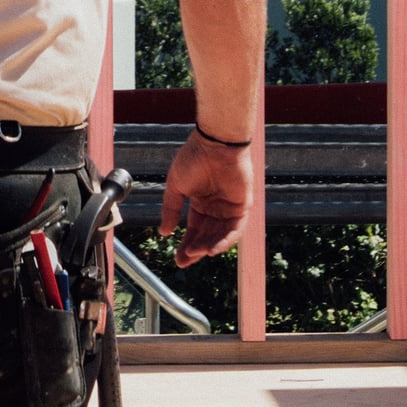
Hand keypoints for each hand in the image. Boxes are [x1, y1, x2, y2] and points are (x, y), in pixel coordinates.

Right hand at [154, 129, 256, 265]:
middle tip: (183, 262)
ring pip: (220, 235)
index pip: (194, 229)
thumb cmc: (194, 158)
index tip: (177, 259)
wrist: (215, 144)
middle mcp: (216, 207)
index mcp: (201, 201)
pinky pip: (235, 229)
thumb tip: (164, 232)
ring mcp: (230, 207)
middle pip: (207, 235)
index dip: (186, 244)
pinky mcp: (242, 206)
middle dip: (195, 250)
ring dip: (208, 246)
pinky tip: (212, 249)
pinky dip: (225, 240)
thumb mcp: (176, 187)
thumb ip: (171, 209)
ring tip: (195, 254)